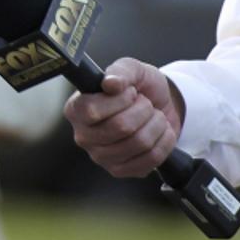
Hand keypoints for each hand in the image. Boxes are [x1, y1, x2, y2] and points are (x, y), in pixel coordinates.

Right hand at [64, 56, 185, 177]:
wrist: (158, 107)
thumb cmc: (139, 88)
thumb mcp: (131, 69)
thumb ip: (120, 72)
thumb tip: (110, 83)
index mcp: (76, 109)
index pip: (91, 110)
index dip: (119, 100)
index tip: (129, 91)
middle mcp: (83, 135)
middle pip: (120, 127)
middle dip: (143, 110)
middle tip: (144, 103)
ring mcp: (101, 156)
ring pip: (139, 142)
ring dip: (156, 124)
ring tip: (153, 116)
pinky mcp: (120, 170)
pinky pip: (152, 158)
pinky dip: (164, 141)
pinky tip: (158, 132)